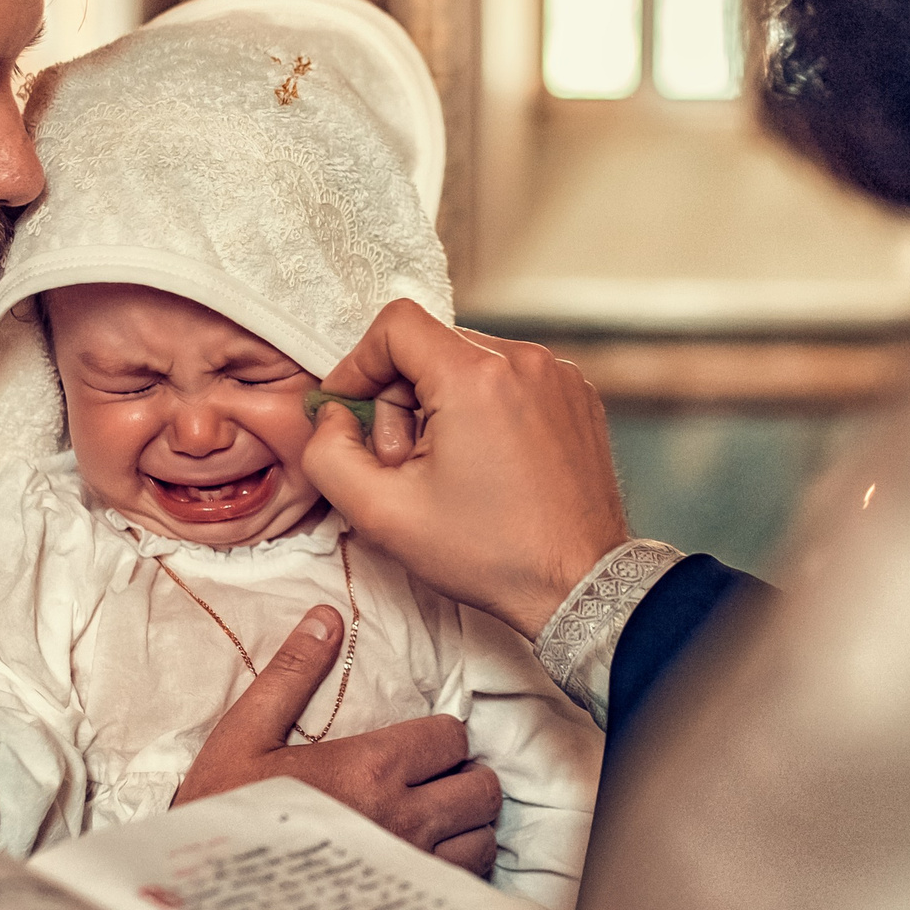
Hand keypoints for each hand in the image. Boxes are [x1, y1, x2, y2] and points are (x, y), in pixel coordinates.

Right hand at [176, 604, 502, 877]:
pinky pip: (462, 886)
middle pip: (481, 790)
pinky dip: (455, 870)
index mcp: (370, 767)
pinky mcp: (407, 909)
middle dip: (465, 778)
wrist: (205, 897)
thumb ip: (292, 674)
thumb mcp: (246, 735)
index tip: (418, 745)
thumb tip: (327, 618)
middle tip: (435, 780)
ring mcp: (410, 869)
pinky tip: (426, 863)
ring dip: (466, 826)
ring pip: (480, 841)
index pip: (451, 738)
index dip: (440, 737)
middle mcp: (403, 818)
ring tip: (435, 821)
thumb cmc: (223, 813)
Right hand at [302, 300, 628, 638]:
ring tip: (448, 470)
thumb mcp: (382, 514)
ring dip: (441, 407)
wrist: (581, 584)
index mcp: (477, 376)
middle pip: (430, 347)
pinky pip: (508, 380)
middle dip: (400, 400)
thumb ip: (328, 454)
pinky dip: (483, 411)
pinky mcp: (576, 395)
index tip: (351, 412)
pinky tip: (485, 466)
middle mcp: (525, 360)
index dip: (358, 365)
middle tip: (403, 464)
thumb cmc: (491, 553)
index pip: (395, 325)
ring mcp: (558, 375)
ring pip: (468, 362)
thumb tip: (330, 417)